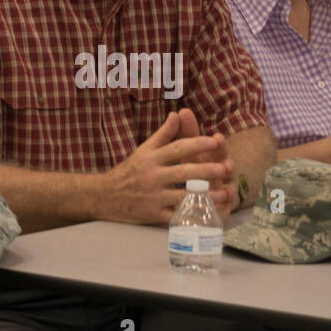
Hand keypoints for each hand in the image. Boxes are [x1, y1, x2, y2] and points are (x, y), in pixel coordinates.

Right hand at [101, 111, 233, 224]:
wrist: (104, 196)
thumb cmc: (128, 171)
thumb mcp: (143, 149)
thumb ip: (163, 134)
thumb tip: (177, 114)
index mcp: (152, 158)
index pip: (178, 148)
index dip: (197, 144)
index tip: (215, 141)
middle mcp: (153, 176)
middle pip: (183, 172)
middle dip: (206, 170)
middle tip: (226, 168)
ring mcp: (153, 196)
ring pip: (183, 195)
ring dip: (206, 195)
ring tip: (225, 193)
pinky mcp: (153, 214)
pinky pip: (176, 216)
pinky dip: (192, 216)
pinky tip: (208, 214)